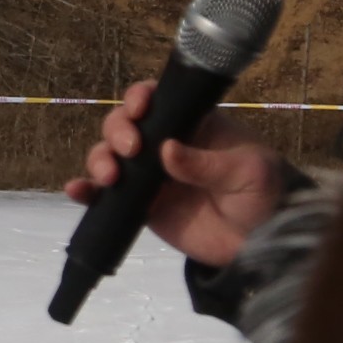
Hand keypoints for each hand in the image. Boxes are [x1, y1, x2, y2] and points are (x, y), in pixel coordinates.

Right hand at [64, 81, 287, 267]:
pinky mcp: (139, 205)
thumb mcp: (248, 173)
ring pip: (108, 155)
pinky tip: (78, 191)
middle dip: (117, 131)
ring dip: (99, 159)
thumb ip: (207, 164)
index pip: (159, 100)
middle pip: (124, 125)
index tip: (138, 110)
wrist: (261, 244)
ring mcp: (149, 175)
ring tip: (110, 178)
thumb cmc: (263, 196)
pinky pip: (105, 195)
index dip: (140, 98)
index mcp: (193, 125)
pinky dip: (87, 190)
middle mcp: (164, 144)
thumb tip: (166, 150)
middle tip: (129, 150)